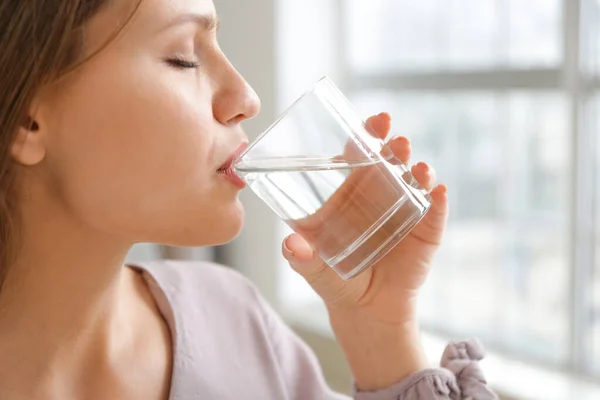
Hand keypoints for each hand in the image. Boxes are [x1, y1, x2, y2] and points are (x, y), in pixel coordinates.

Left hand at [281, 112, 448, 389]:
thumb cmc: (335, 279)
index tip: (371, 122)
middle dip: (394, 145)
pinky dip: (438, 201)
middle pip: (390, 161)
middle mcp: (381, 194)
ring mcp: (406, 211)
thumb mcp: (314, 269)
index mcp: (352, 192)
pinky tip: (438, 192)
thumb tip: (290, 246)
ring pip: (414, 181)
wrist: (365, 310)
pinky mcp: (426, 232)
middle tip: (394, 136)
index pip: (359, 155)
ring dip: (418, 169)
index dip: (366, 135)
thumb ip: (302, 258)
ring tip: (417, 167)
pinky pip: (434, 213)